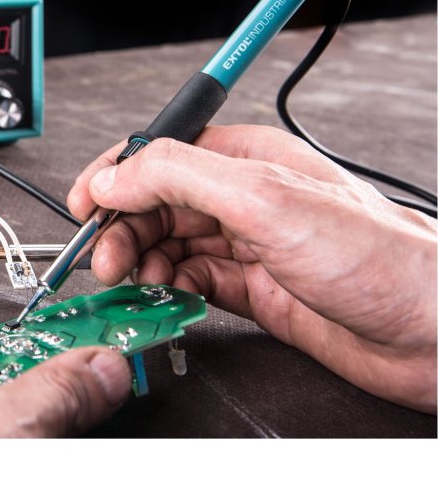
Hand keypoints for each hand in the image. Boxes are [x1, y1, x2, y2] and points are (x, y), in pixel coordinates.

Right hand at [67, 125, 436, 412]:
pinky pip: (189, 283)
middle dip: (122, 230)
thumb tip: (114, 175)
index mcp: (245, 159)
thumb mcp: (263, 198)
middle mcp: (243, 199)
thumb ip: (178, 177)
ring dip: (140, 263)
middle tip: (106, 262)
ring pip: (167, 246)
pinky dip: (166, 291)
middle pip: (155, 205)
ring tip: (134, 283)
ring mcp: (246, 245)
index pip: (158, 157)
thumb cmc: (375, 257)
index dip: (114, 179)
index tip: (83, 207)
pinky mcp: (252, 291)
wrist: (429, 330)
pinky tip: (164, 298)